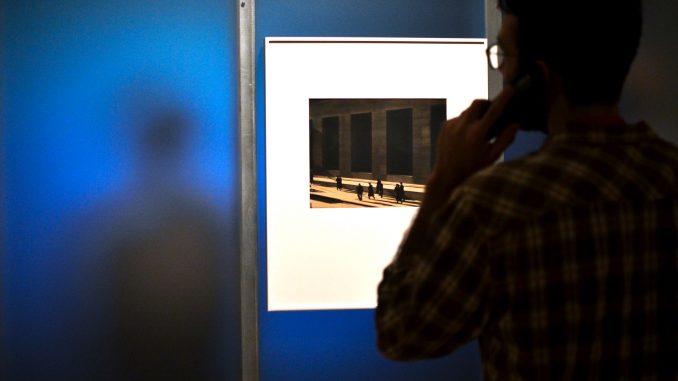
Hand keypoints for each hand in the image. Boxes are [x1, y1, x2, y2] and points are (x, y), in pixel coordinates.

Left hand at [424, 88, 518, 207]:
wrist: (447, 175)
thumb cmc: (473, 168)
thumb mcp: (493, 157)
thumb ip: (505, 139)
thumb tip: (516, 123)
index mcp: (477, 134)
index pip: (494, 111)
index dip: (503, 98)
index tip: (510, 89)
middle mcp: (463, 126)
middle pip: (478, 103)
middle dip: (486, 103)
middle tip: (492, 110)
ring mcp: (452, 125)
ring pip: (467, 110)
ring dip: (475, 114)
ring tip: (479, 127)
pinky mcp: (445, 126)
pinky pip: (458, 117)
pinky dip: (466, 121)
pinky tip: (467, 134)